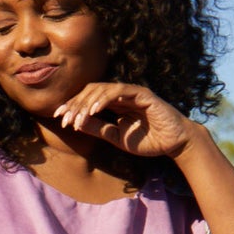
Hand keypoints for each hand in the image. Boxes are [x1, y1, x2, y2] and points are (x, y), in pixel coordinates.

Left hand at [53, 81, 196, 158]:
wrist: (174, 144)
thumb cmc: (148, 140)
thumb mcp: (116, 137)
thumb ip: (99, 129)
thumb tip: (76, 123)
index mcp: (114, 104)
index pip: (88, 99)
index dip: (73, 107)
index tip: (59, 118)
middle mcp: (121, 95)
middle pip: (91, 92)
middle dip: (75, 104)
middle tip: (64, 118)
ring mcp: (131, 92)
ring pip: (102, 89)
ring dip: (86, 103)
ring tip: (76, 117)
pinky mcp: (142, 94)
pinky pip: (119, 92)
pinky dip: (104, 99)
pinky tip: (93, 111)